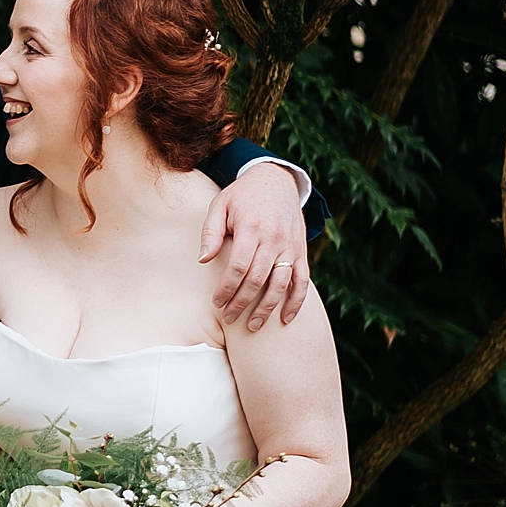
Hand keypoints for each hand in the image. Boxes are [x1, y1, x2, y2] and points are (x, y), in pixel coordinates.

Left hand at [200, 164, 309, 329]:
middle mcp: (273, 239)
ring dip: (267, 307)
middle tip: (228, 318)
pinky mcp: (300, 251)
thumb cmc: (241, 196)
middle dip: (242, 302)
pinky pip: (302, 280)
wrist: (275, 180)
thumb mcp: (220, 205)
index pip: (238, 266)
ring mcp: (290, 246)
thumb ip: (211, 232)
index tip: (216, 302)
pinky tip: (286, 319)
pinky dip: (296, 301)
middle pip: (258, 279)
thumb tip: (203, 260)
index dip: (227, 288)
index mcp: (251, 227)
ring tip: (253, 326)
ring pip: (281, 283)